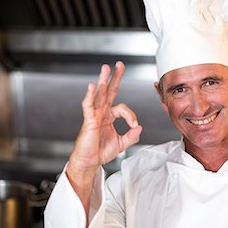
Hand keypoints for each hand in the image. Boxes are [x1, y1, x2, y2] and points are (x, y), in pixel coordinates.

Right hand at [66, 62, 141, 211]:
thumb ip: (131, 136)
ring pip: (99, 94)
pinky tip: (91, 87)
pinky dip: (90, 96)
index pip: (123, 108)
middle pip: (109, 91)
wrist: (89, 163)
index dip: (131, 116)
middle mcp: (101, 112)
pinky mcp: (88, 121)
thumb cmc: (100, 152)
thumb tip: (139, 127)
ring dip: (102, 81)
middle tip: (119, 64)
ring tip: (105, 68)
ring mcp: (94, 115)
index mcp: (109, 116)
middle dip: (115, 77)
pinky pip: (88, 106)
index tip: (134, 127)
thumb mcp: (121, 144)